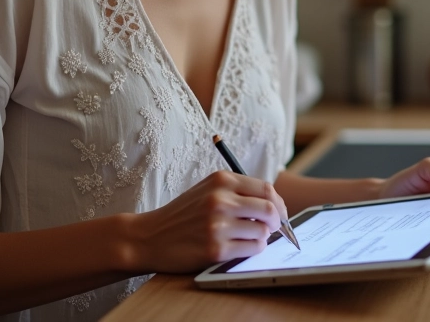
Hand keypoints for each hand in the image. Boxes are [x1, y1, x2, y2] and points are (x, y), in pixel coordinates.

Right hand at [132, 170, 287, 272]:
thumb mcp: (207, 190)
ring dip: (263, 236)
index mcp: (221, 180)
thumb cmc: (182, 214)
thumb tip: (273, 203)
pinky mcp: (215, 249)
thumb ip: (237, 191)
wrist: (149, 237)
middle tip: (275, 228)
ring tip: (251, 237)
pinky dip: (253, 249)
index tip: (280, 212)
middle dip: (278, 220)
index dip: (278, 202)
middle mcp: (221, 199)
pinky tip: (243, 247)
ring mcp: (218, 224)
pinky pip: (251, 249)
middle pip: (269, 208)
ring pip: (263, 230)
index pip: (266, 187)